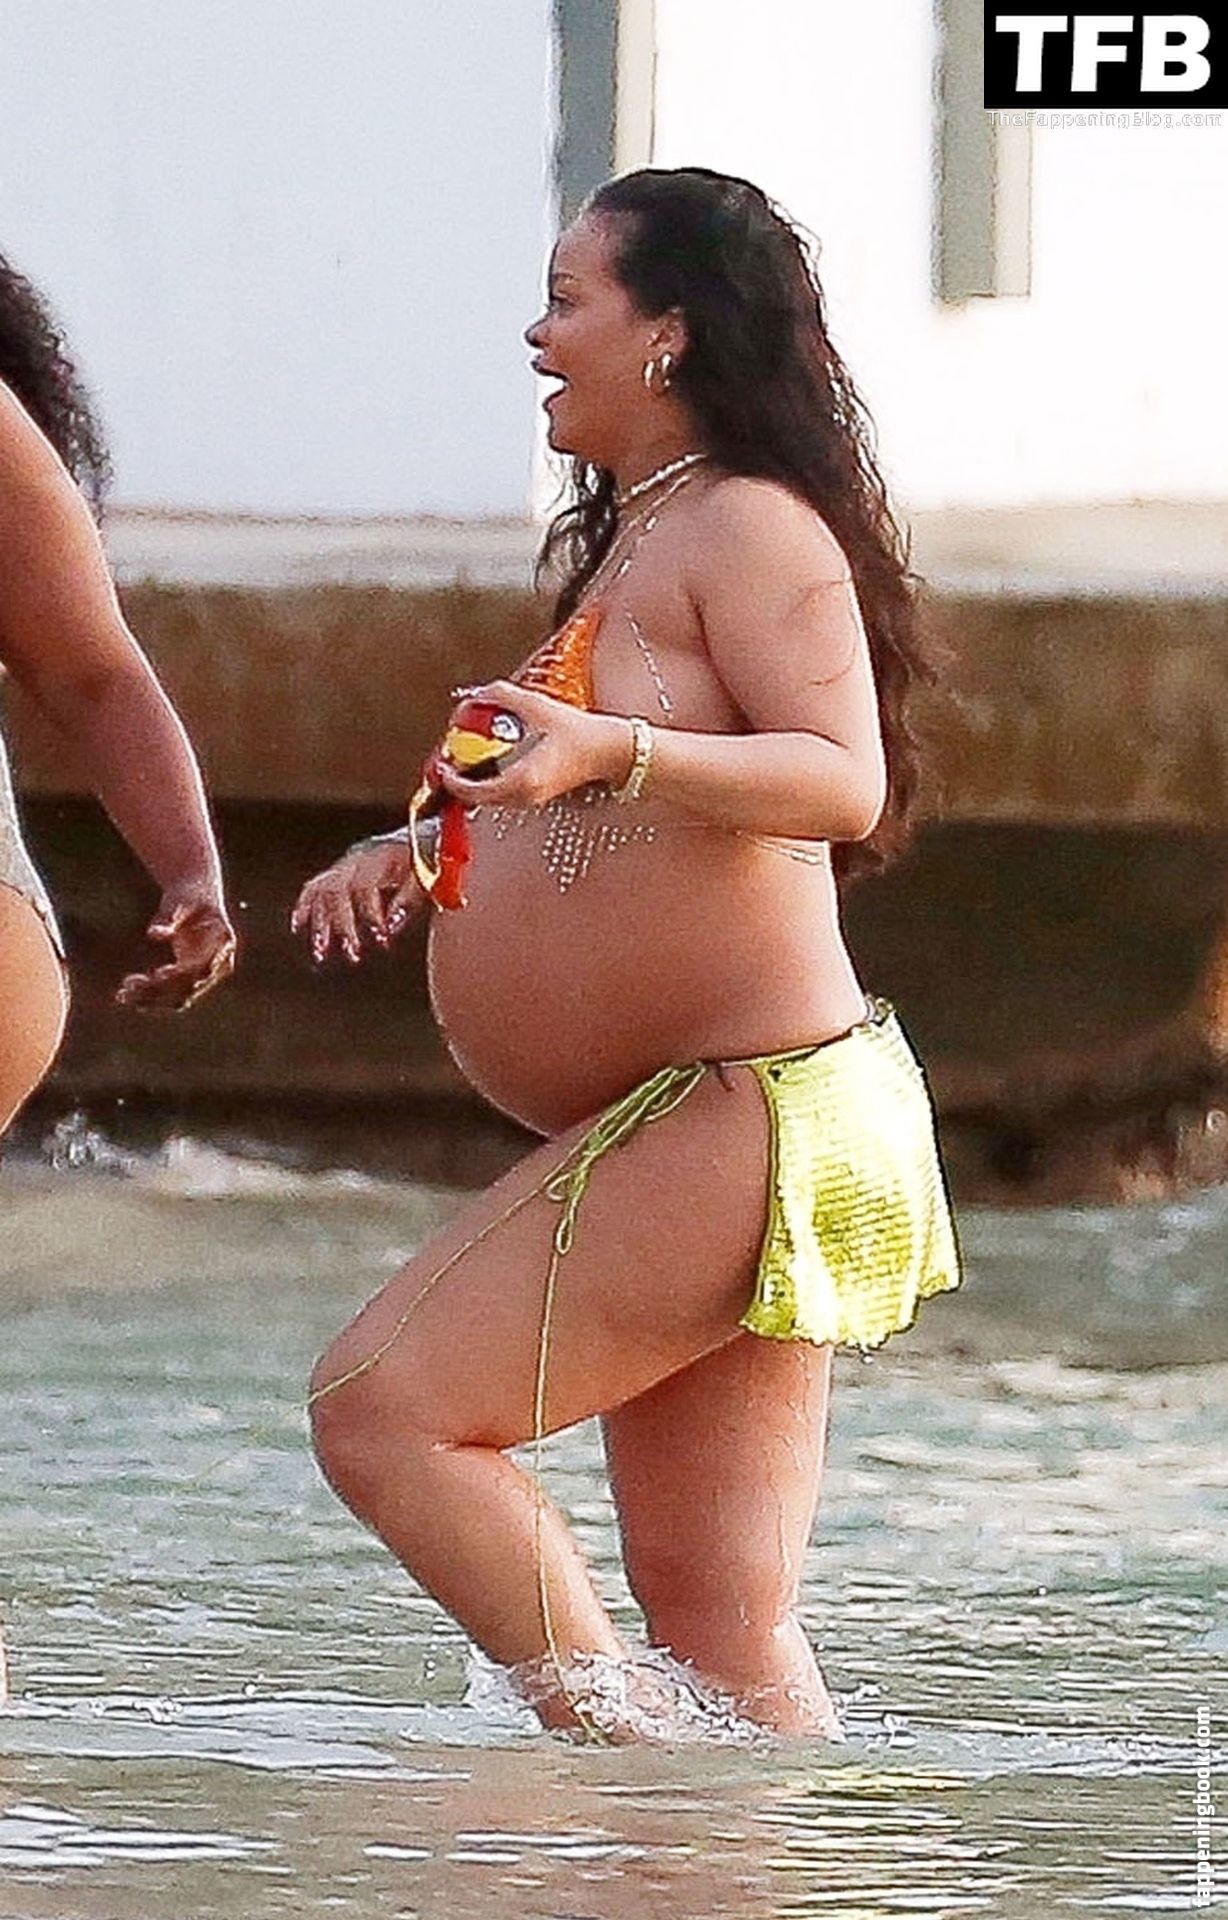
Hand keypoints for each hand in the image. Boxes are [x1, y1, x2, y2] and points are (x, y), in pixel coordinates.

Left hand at [116, 887, 236, 1012]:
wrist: (196, 893)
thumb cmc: (188, 894)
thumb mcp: (180, 900)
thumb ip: (168, 917)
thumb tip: (154, 934)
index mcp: (223, 942)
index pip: (203, 968)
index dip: (182, 975)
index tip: (158, 975)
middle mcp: (219, 963)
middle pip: (190, 986)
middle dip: (159, 990)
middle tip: (128, 985)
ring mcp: (206, 973)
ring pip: (180, 996)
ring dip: (152, 999)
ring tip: (122, 996)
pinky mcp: (189, 977)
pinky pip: (172, 993)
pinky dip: (151, 996)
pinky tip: (126, 996)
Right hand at [290, 837, 422, 964]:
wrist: (406, 842)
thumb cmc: (418, 864)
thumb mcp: (422, 879)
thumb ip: (406, 902)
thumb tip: (390, 926)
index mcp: (378, 858)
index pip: (365, 886)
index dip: (371, 914)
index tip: (382, 938)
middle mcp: (354, 861)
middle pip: (337, 892)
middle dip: (342, 925)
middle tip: (353, 954)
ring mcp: (342, 867)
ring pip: (321, 893)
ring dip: (319, 924)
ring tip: (321, 953)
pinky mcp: (334, 874)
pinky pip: (312, 888)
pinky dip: (304, 907)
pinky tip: (297, 927)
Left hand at [435, 680, 629, 808]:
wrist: (609, 752)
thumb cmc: (578, 732)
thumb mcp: (537, 706)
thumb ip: (501, 695)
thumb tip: (473, 695)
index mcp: (520, 781)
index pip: (471, 791)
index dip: (450, 777)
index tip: (442, 759)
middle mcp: (522, 798)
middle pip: (476, 798)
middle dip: (459, 779)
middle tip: (452, 755)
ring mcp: (530, 801)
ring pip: (489, 798)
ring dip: (474, 780)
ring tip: (468, 755)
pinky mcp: (536, 798)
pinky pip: (502, 794)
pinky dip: (489, 781)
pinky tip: (490, 760)